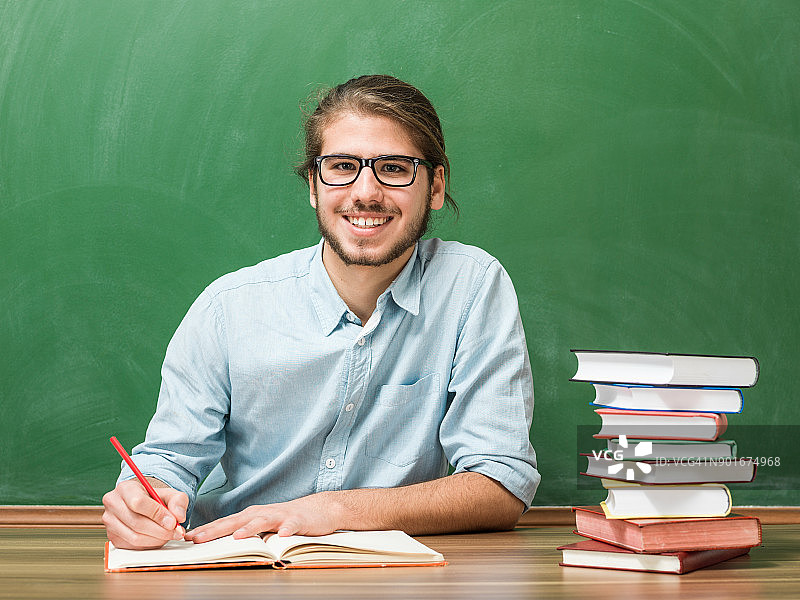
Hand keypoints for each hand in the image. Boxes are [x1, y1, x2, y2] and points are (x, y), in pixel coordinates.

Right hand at [102, 479, 188, 549]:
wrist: (143, 505)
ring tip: (169, 535)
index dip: (157, 514)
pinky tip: (158, 538)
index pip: (138, 503)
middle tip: (176, 532)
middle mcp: (113, 504)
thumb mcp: (170, 494)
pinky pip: (132, 546)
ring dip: (156, 539)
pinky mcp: (113, 537)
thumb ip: (178, 502)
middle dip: (160, 530)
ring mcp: (110, 522)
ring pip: (134, 537)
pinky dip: (149, 545)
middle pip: (137, 522)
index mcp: (125, 488)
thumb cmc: (155, 498)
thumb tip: (179, 517)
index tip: (173, 522)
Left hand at [185, 492, 343, 543]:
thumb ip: (246, 533)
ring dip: (249, 529)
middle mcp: (262, 513)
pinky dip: (286, 529)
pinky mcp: (298, 520)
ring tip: (237, 537)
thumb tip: (221, 545)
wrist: (320, 509)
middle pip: (236, 521)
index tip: (187, 538)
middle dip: (216, 530)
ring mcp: (280, 516)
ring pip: (262, 521)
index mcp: (251, 516)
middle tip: (198, 538)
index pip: (224, 523)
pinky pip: (291, 525)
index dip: (206, 530)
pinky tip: (280, 537)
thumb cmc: (288, 519)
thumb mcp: (263, 527)